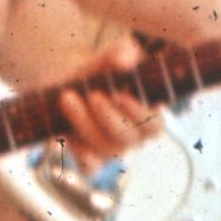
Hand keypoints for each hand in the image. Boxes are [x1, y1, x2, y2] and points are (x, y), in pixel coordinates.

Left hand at [53, 36, 158, 163]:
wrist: (71, 79)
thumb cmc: (101, 68)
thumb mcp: (112, 54)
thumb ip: (122, 53)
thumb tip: (124, 62)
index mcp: (147, 115)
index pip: (154, 126)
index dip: (139, 114)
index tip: (120, 95)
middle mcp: (132, 136)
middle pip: (126, 138)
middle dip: (108, 118)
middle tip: (93, 95)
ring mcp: (111, 149)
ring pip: (103, 147)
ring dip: (83, 123)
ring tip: (67, 97)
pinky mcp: (88, 155)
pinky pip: (89, 167)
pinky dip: (82, 157)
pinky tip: (69, 138)